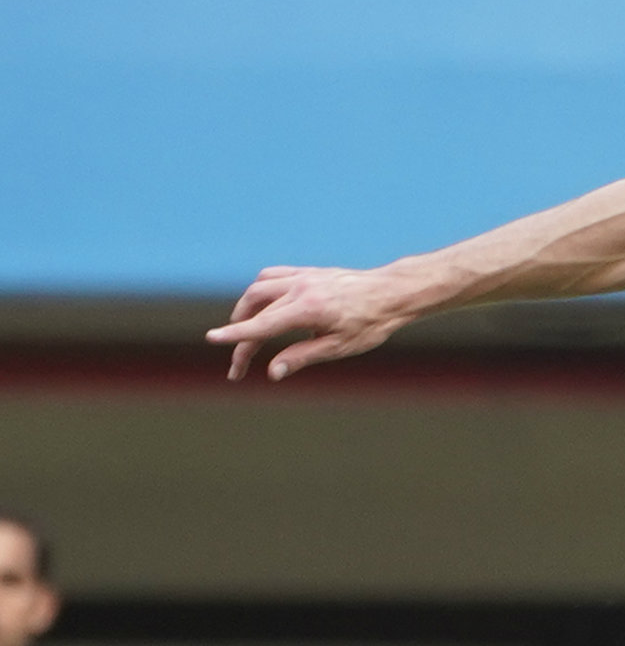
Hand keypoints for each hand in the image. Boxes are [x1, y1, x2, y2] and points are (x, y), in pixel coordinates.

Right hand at [210, 265, 423, 380]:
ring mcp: (302, 277)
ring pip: (258, 288)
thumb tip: (272, 372)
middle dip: (241, 334)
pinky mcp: (307, 272)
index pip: (262, 325)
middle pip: (254, 309)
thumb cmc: (371, 324)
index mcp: (307, 310)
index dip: (235, 335)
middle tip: (239, 362)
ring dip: (245, 309)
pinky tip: (261, 305)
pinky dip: (260, 291)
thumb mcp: (339, 347)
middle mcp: (299, 289)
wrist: (392, 293)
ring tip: (245, 333)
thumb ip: (302, 357)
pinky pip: (272, 276)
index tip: (212, 339)